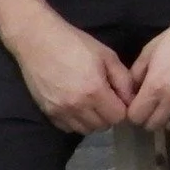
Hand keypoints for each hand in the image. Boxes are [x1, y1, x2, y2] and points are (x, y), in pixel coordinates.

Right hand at [6, 13, 135, 134]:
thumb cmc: (76, 44)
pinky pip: (67, 128)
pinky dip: (75, 121)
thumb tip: (131, 99)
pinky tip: (76, 105)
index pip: (118, 117)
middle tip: (105, 98)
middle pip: (103, 125)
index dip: (122, 108)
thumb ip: (123, 80)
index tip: (119, 97)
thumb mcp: (107, 56)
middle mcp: (77, 105)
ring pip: (85, 129)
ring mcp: (59, 110)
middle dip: (109, 114)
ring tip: (90, 102)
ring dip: (92, 120)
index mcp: (94, 91)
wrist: (37, 40)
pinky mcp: (46, 111)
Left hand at [125, 5, 169, 132]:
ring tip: (165, 105)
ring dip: (165, 118)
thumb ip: (136, 76)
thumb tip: (131, 93)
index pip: (136, 117)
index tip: (134, 104)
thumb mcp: (148, 52)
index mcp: (156, 86)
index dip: (132, 112)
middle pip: (152, 125)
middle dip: (146, 118)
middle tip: (148, 106)